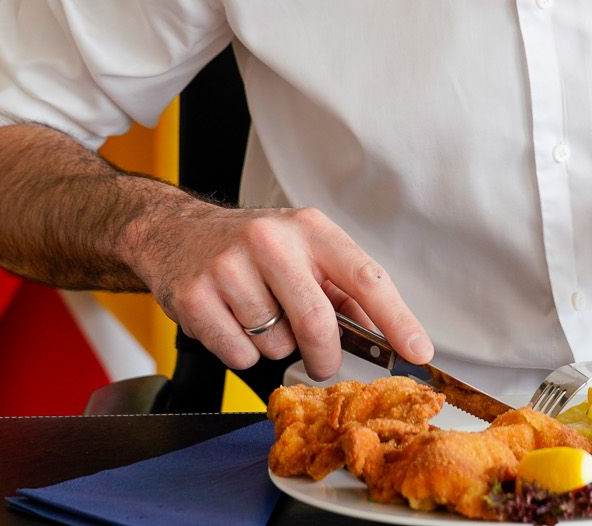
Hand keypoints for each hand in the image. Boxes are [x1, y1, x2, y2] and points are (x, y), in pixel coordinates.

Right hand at [126, 203, 432, 377]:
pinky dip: (242, 351)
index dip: (396, 319)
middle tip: (322, 362)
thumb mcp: (303, 251)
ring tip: (258, 317)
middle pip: (318, 322)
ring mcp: (230, 266)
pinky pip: (239, 353)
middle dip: (325, 357)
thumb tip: (384, 337)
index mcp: (310, 229)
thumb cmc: (250, 248)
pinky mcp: (198, 295)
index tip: (417, 352)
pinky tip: (231, 321)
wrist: (174, 232)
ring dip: (275, 347)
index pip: (365, 276)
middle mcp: (271, 240)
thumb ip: (342, 291)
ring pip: (276, 343)